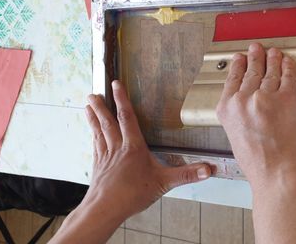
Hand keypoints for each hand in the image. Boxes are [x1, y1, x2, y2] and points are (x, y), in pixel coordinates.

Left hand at [82, 80, 211, 221]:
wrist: (104, 210)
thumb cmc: (131, 195)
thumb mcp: (164, 183)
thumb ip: (186, 174)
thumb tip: (207, 169)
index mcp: (133, 147)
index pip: (127, 118)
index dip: (122, 100)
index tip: (115, 85)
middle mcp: (117, 148)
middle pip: (108, 122)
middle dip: (101, 106)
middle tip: (93, 93)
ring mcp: (105, 157)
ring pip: (99, 132)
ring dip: (93, 118)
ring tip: (88, 106)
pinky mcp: (98, 167)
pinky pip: (95, 146)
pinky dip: (93, 136)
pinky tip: (92, 134)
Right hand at [216, 43, 295, 189]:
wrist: (279, 175)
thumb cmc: (260, 165)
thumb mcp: (236, 138)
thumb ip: (238, 118)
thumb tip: (246, 107)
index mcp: (227, 110)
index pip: (231, 80)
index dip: (237, 66)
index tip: (239, 59)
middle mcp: (244, 100)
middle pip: (251, 71)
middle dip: (255, 56)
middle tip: (256, 48)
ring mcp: (266, 97)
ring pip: (270, 71)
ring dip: (272, 59)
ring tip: (274, 52)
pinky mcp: (288, 98)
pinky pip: (288, 76)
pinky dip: (288, 67)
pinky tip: (288, 62)